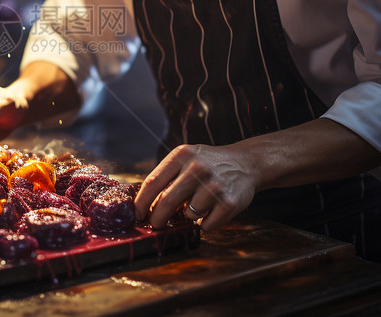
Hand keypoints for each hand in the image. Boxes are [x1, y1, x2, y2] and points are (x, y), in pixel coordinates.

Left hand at [134, 143, 259, 230]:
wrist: (245, 162)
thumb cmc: (208, 163)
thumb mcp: (185, 158)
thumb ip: (166, 176)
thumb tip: (142, 205)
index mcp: (181, 155)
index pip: (153, 182)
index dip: (141, 202)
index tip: (135, 215)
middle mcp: (197, 168)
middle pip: (166, 202)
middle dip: (157, 218)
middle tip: (155, 225)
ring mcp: (214, 185)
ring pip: (188, 215)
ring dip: (189, 216)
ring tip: (199, 204)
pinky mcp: (229, 202)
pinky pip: (207, 225)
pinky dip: (206, 223)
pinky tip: (212, 210)